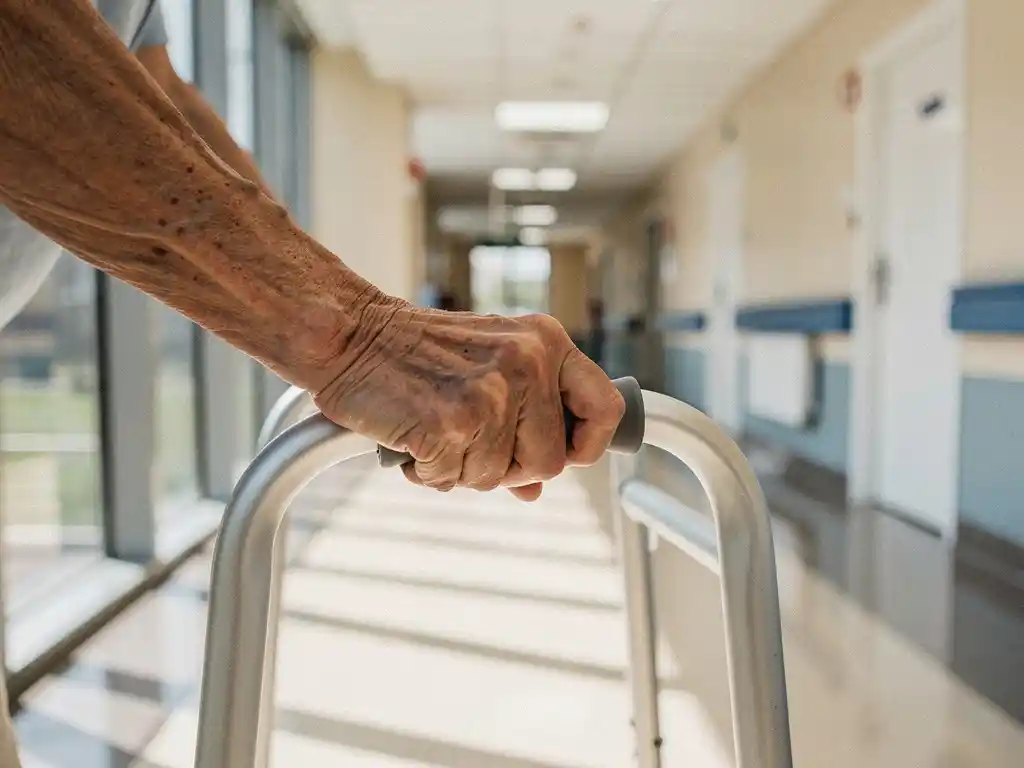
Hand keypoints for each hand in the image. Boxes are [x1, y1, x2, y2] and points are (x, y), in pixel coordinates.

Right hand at [313, 303, 624, 500]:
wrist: (349, 335)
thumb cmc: (413, 353)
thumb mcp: (485, 369)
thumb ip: (524, 420)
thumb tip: (535, 490)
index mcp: (545, 341)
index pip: (605, 407)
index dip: (588, 445)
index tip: (566, 456)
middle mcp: (528, 361)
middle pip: (552, 461)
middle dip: (510, 467)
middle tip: (470, 441)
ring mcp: (492, 393)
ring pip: (501, 478)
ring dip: (463, 469)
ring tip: (434, 429)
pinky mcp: (454, 422)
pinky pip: (455, 479)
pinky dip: (428, 472)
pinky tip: (412, 439)